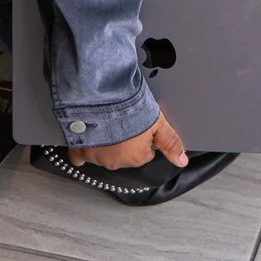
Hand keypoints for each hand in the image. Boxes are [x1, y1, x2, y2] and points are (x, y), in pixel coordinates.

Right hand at [69, 112, 186, 171]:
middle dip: (122, 140)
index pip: (144, 152)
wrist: (100, 97)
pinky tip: (85, 138)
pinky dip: (82, 149)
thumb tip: (182, 161)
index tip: (137, 124)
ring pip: (102, 153)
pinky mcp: (79, 151)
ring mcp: (96, 158)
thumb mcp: (157, 123)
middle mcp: (116, 162)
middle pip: (123, 154)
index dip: (142, 136)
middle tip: (121, 121)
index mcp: (137, 157)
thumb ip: (170, 142)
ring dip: (103, 142)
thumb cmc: (128, 108)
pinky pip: (79, 157)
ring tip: (104, 122)